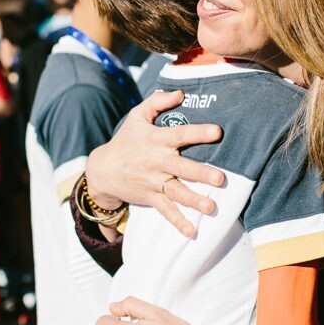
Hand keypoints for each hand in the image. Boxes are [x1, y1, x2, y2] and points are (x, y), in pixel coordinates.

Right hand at [86, 90, 225, 237]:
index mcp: (157, 140)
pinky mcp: (151, 197)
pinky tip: (192, 231)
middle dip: (201, 173)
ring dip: (194, 200)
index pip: (180, 134)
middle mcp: (157, 162)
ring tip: (211, 207)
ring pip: (177, 192)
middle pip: (182, 168)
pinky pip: (166, 211)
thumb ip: (158, 102)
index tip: (217, 131)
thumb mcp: (137, 116)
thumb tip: (181, 93)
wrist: (102, 169)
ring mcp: (154, 182)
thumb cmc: (126, 140)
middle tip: (221, 178)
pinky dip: (178, 222)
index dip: (198, 132)